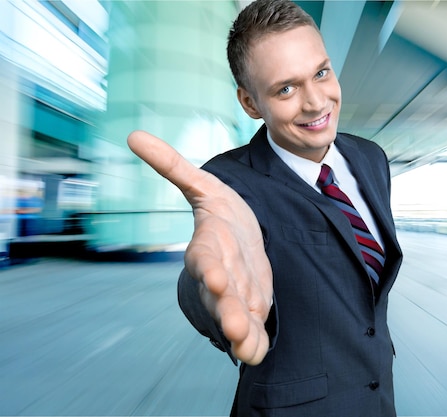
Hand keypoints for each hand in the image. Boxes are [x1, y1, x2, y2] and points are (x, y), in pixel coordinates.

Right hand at [127, 130, 272, 364]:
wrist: (242, 241)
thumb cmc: (221, 215)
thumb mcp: (203, 186)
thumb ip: (173, 166)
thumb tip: (132, 135)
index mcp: (208, 249)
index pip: (204, 259)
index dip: (208, 267)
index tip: (213, 274)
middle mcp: (219, 278)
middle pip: (219, 297)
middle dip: (225, 310)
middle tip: (233, 328)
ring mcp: (235, 297)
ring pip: (234, 319)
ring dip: (241, 335)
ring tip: (247, 349)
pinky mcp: (252, 309)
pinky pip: (252, 332)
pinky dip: (254, 344)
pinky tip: (257, 353)